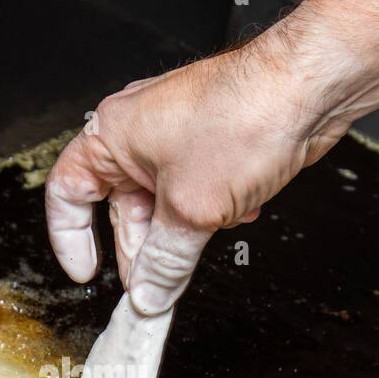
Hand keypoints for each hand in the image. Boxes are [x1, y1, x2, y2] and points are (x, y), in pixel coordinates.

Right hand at [45, 33, 353, 315]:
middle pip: (121, 207)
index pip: (67, 193)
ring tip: (201, 251)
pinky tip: (237, 215)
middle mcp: (139, 131)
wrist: (311, 85)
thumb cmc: (246, 114)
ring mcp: (178, 136)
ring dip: (183, 233)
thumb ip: (165, 260)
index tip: (87, 273)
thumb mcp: (192, 208)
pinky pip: (198, 191)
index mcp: (112, 134)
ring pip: (164, 204)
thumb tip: (149, 292)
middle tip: (154, 287)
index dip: (69, 239)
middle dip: (141, 250)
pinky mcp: (214, 143)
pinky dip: (212, 211)